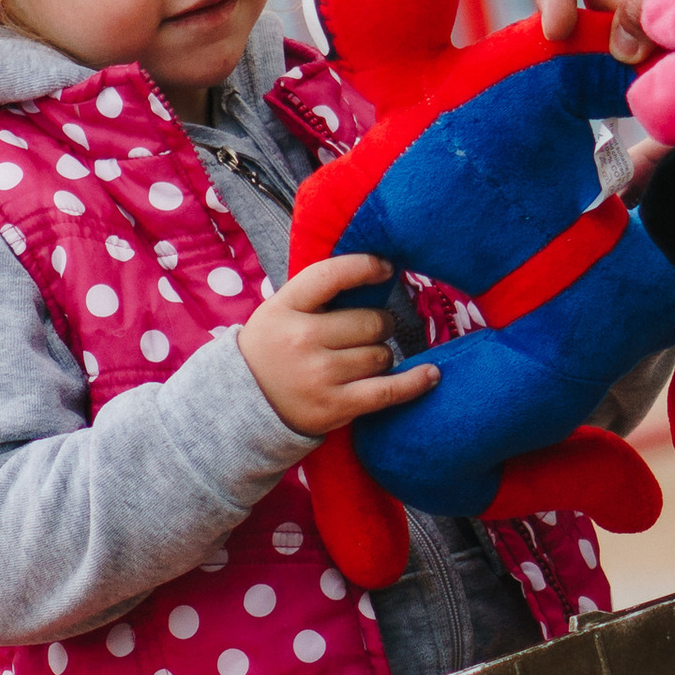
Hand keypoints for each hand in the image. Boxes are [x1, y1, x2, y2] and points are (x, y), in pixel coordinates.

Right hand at [238, 253, 441, 437]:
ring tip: (361, 360)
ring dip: (381, 354)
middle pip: (369, 321)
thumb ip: (317, 294)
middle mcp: (301, 340)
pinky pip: (388, 390)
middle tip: (370, 330)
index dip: (366, 267)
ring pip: (380, 354)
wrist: (242, 405)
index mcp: (284, 308)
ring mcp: (319, 375)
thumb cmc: (272, 349)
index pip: (332, 276)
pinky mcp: (335, 406)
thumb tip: (376, 270)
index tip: (386, 268)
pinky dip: (415, 382)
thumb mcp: (279, 311)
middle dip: (379, 324)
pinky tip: (432, 374)